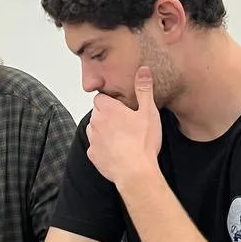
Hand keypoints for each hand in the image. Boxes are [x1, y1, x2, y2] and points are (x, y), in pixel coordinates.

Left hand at [86, 66, 161, 187]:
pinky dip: (104, 147)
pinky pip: (96, 147)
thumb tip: (143, 69)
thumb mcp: (148, 112)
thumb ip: (144, 89)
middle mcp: (95, 122)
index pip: (101, 97)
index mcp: (107, 109)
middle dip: (108, 115)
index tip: (122, 106)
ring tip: (122, 137)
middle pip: (97, 113)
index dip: (111, 100)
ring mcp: (92, 140)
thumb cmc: (143, 141)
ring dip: (104, 130)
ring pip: (94, 129)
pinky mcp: (93, 155)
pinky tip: (117, 151)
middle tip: (126, 122)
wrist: (135, 171)